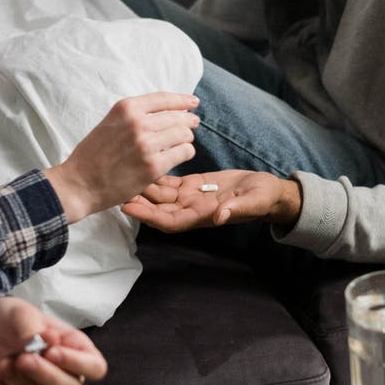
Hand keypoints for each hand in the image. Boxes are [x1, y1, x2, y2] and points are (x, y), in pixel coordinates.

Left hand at [0, 297, 107, 384]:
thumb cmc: (13, 320)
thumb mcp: (20, 312)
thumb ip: (33, 323)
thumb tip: (45, 339)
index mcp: (76, 348)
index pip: (95, 367)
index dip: (77, 364)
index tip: (51, 352)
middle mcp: (68, 373)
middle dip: (45, 375)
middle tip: (22, 358)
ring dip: (21, 383)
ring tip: (3, 363)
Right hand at [45, 92, 199, 222]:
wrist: (80, 183)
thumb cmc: (93, 156)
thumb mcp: (110, 123)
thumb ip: (134, 116)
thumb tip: (166, 111)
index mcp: (126, 108)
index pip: (163, 99)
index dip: (182, 100)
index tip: (193, 102)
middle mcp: (137, 123)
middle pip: (177, 117)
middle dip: (188, 122)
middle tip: (193, 125)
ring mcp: (146, 144)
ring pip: (183, 134)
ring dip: (186, 139)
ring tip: (182, 143)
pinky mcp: (153, 166)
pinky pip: (183, 153)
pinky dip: (184, 153)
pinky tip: (179, 155)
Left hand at [121, 170, 301, 232]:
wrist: (269, 191)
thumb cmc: (263, 199)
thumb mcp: (252, 202)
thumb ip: (235, 209)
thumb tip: (219, 217)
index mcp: (203, 216)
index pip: (169, 221)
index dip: (148, 216)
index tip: (128, 207)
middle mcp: (191, 209)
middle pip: (158, 209)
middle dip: (137, 201)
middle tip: (115, 188)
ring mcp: (190, 198)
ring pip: (160, 195)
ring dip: (142, 187)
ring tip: (122, 174)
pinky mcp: (193, 185)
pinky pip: (169, 182)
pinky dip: (155, 175)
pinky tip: (141, 164)